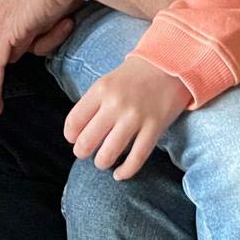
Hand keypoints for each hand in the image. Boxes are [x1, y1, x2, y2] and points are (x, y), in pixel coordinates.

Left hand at [63, 54, 191, 179]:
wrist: (169, 65)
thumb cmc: (133, 76)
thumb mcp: (107, 82)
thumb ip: (93, 104)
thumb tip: (77, 132)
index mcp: (101, 90)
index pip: (74, 121)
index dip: (70, 135)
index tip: (73, 139)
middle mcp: (116, 104)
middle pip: (88, 140)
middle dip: (82, 152)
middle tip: (84, 153)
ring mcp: (136, 117)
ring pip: (110, 152)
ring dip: (101, 162)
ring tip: (102, 161)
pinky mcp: (155, 127)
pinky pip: (137, 157)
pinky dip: (126, 171)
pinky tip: (119, 174)